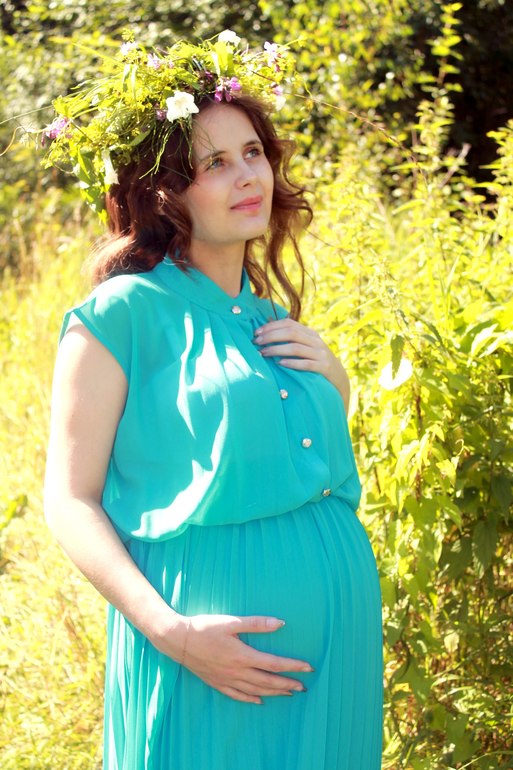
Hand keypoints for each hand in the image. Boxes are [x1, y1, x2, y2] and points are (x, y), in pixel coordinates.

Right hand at [165, 614, 313, 704]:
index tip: (308, 667)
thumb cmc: (204, 627)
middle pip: (268, 680)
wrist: (177, 640)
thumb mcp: (231, 621)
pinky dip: (250, 698)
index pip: (274, 663)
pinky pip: (237, 695)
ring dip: (274, 692)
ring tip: (288, 693)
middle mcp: (236, 671)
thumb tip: (281, 623)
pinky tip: (259, 700)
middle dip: (287, 684)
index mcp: (242, 655)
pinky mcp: (216, 682)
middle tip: (303, 686)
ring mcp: (226, 679)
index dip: (292, 666)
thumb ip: (256, 623)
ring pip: (255, 689)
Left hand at [254, 318, 349, 409]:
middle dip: (271, 336)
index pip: (289, 324)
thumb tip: (268, 326)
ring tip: (263, 353)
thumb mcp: (307, 347)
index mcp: (310, 334)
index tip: (257, 333)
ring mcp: (321, 354)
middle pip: (291, 333)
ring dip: (277, 349)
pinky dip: (292, 363)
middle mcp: (316, 341)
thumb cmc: (316, 362)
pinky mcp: (324, 367)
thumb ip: (292, 338)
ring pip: (296, 348)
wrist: (339, 379)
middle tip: (257, 342)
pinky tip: (280, 364)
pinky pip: (306, 364)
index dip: (272, 326)